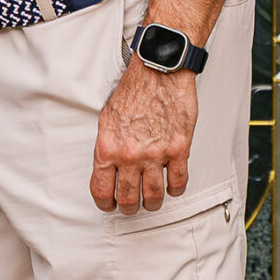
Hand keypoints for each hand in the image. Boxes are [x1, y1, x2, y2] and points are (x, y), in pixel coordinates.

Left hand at [91, 56, 197, 213]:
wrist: (160, 71)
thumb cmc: (135, 89)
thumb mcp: (107, 118)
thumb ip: (108, 146)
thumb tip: (107, 167)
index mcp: (108, 147)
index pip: (101, 190)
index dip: (105, 204)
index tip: (109, 205)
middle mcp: (130, 155)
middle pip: (129, 198)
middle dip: (129, 208)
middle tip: (132, 207)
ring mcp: (155, 154)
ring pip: (154, 196)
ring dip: (153, 203)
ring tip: (152, 201)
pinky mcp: (178, 149)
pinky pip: (178, 182)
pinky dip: (175, 189)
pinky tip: (172, 187)